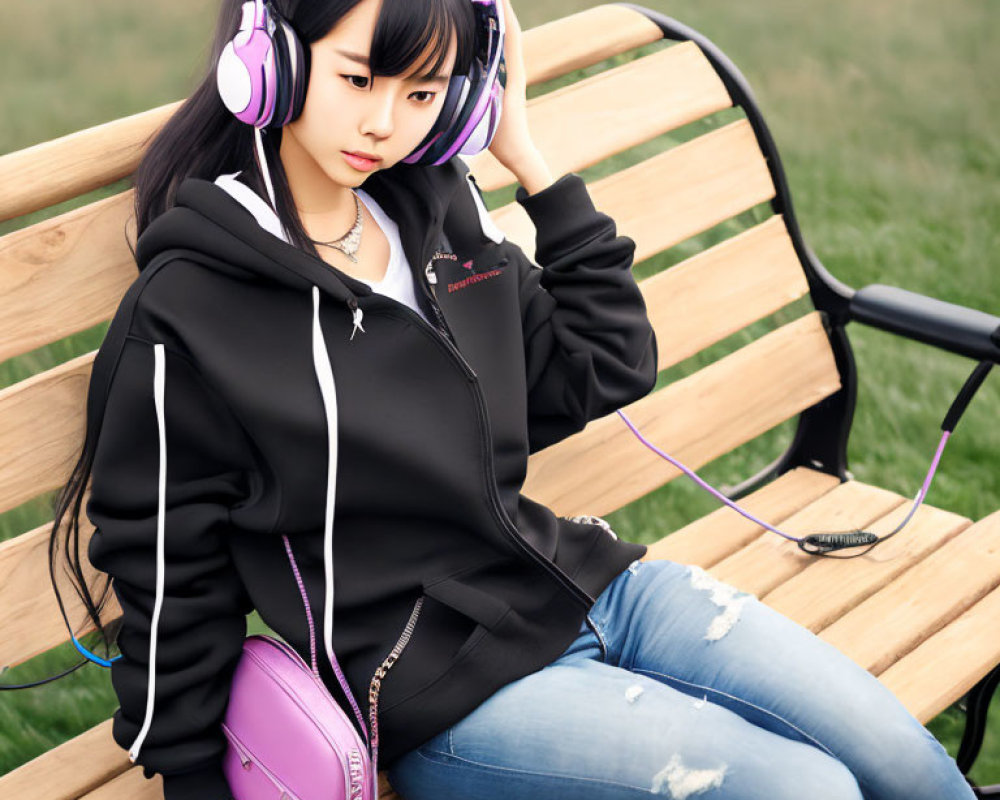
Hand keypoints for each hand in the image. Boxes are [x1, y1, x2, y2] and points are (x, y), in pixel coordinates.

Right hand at [487, 0, 537, 171]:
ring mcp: (511, 76)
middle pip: (510, 32)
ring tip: (487, 3)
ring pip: (506, 40)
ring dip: (498, 20)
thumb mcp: (491, 115)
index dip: (504, 14)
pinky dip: (495, 37)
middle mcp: (515, 71)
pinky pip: (501, 54)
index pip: (510, 37)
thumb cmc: (506, 139)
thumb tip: (474, 74)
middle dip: (500, 10)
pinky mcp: (506, 82)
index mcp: (513, 74)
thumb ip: (484, 94)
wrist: (518, 154)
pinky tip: (484, 29)